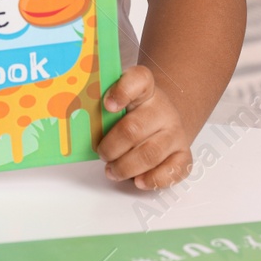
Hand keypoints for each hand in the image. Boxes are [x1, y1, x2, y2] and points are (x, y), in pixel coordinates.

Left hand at [95, 65, 191, 189]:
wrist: (164, 118)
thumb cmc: (133, 112)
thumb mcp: (118, 100)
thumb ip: (102, 105)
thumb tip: (77, 119)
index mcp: (145, 89)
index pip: (139, 80)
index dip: (122, 91)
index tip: (107, 105)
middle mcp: (162, 109)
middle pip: (134, 128)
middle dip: (112, 147)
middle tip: (101, 154)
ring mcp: (176, 132)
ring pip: (150, 153)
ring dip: (125, 166)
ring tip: (112, 170)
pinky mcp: (184, 154)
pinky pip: (174, 170)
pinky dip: (153, 179)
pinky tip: (138, 180)